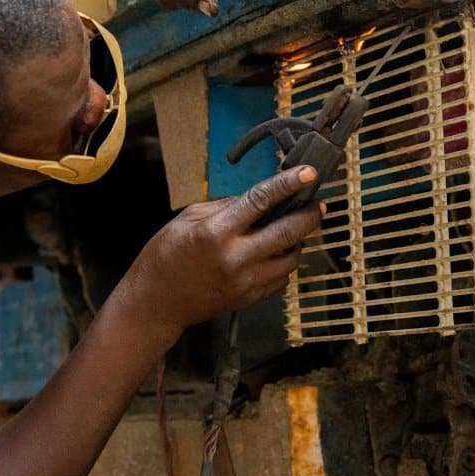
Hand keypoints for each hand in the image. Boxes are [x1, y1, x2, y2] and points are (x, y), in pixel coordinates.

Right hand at [118, 166, 323, 337]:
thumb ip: (226, 206)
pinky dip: (285, 263)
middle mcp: (236, 257)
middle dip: (310, 214)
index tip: (309, 173)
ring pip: (292, 258)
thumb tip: (259, 197)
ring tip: (291, 230)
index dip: (288, 184)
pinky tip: (275, 254)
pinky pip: (282, 279)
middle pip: (289, 231)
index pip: (261, 200)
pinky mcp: (250, 298)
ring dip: (298, 241)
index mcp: (217, 232)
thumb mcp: (188, 218)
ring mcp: (246, 282)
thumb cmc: (166, 256)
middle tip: (318, 204)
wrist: (156, 302)